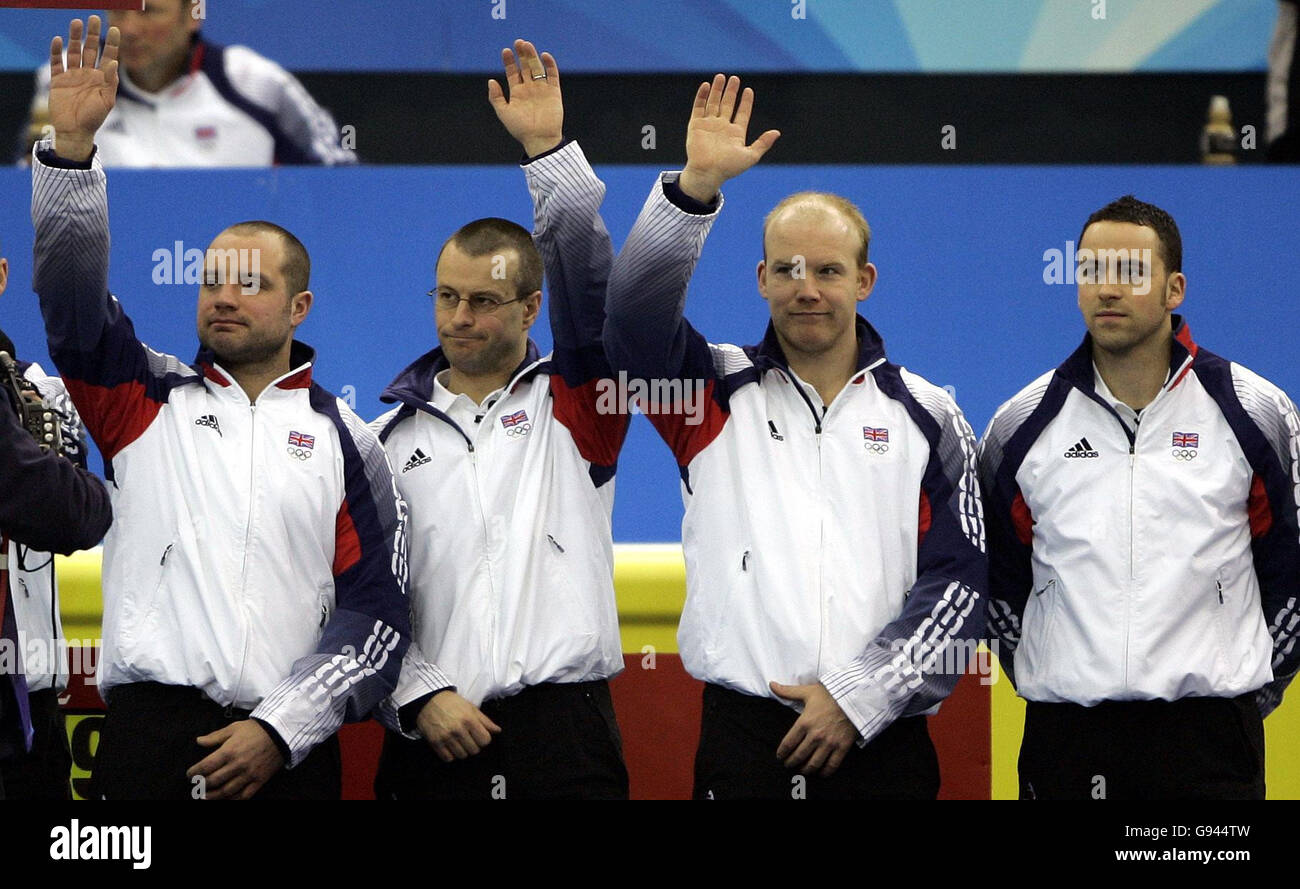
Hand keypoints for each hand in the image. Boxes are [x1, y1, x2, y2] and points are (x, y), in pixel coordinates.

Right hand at [48, 17, 119, 162]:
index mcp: (102, 78)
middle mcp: (88, 74)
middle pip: (90, 49)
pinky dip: (56, 51)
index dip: (111, 43)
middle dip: (92, 34)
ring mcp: (73, 75)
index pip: (108, 56)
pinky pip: (57, 63)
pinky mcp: (58, 80)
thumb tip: (114, 62)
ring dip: (74, 38)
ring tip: (76, 22)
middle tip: (93, 18)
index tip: (114, 29)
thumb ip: (110, 82)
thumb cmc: (94, 119)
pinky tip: (58, 40)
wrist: (75, 131)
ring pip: (73, 52)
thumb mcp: (107, 101)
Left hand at [187, 720, 284, 799]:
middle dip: (202, 785)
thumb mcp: (233, 728)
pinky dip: (232, 800)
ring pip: (226, 791)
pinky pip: (243, 795)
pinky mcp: (259, 781)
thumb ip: (215, 737)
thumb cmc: (255, 729)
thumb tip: (198, 741)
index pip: (205, 766)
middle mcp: (237, 765)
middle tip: (197, 786)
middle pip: (213, 781)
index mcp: (229, 751)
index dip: (194, 773)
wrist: (280, 733)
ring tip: (205, 797)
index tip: (190, 775)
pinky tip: (226, 799)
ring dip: (213, 796)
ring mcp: (249, 775)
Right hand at [417, 690, 501, 761]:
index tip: (479, 736)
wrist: (428, 700)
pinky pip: (448, 758)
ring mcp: (446, 737)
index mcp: (469, 719)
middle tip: (469, 739)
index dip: (484, 739)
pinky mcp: (435, 742)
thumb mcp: (470, 707)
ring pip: (462, 755)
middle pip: (474, 750)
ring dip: (462, 751)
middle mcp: (458, 729)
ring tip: (459, 742)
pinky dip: (451, 754)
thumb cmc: (451, 702)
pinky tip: (450, 746)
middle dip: (474, 745)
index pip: (485, 740)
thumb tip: (497, 731)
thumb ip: (485, 720)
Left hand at [488, 39, 562, 157]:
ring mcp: (542, 89)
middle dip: (522, 54)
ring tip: (527, 44)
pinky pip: (553, 75)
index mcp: (517, 93)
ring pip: (537, 67)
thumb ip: (496, 97)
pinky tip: (544, 55)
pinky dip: (550, 65)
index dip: (509, 61)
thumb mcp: (504, 113)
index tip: (506, 51)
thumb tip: (491, 81)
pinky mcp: (554, 92)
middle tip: (518, 42)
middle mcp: (530, 88)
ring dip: (533, 56)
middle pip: (525, 66)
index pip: (512, 72)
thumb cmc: (520, 129)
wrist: (539, 139)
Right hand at [678, 74, 779, 202]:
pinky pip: (698, 108)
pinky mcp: (696, 125)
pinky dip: (702, 96)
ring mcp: (708, 125)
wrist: (707, 173)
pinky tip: (706, 85)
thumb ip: (763, 143)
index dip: (746, 102)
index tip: (749, 90)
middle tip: (735, 78)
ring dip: (717, 90)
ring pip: (713, 103)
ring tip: (721, 76)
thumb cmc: (729, 168)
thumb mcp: (751, 156)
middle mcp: (722, 127)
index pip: (742, 113)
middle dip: (731, 92)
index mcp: (735, 134)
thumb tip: (777, 132)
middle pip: (727, 105)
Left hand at [770, 680, 859, 777]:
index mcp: (804, 722)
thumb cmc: (829, 693)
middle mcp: (815, 735)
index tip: (780, 756)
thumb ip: (787, 691)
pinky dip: (825, 772)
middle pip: (799, 756)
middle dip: (791, 763)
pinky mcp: (842, 747)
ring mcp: (829, 743)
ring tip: (802, 771)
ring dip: (806, 770)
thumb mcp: (807, 691)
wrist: (854, 696)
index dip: (782, 752)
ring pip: (814, 764)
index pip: (788, 743)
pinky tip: (821, 773)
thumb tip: (771, 685)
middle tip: (789, 765)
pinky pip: (832, 765)